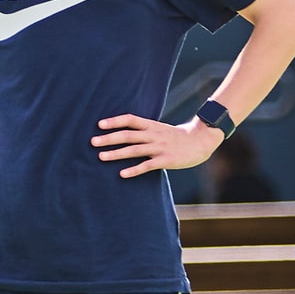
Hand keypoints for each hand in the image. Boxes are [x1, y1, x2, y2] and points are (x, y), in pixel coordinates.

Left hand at [93, 112, 222, 180]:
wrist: (201, 141)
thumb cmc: (178, 137)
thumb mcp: (160, 129)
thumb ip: (145, 131)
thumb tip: (126, 132)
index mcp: (152, 126)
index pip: (130, 120)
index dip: (115, 121)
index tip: (99, 124)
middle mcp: (154, 135)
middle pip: (128, 135)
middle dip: (109, 138)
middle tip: (92, 141)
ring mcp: (159, 147)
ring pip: (134, 150)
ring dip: (116, 153)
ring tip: (101, 156)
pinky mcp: (166, 160)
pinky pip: (147, 165)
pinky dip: (134, 170)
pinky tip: (122, 174)